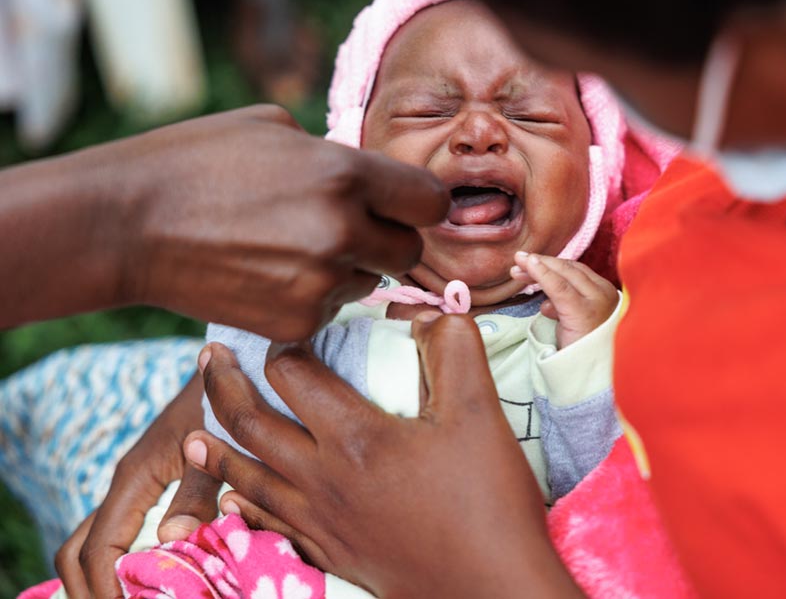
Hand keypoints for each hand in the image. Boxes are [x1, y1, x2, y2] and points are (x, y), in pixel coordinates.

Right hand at [54, 368, 220, 598]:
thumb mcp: (216, 444)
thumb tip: (174, 536)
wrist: (232, 370)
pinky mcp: (153, 488)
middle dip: (90, 591)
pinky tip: (154, 579)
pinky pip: (121, 534)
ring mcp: (136, 488)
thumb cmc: (226, 404)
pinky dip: (123, 564)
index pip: (98, 549)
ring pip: (96, 542)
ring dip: (104, 578)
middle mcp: (126, 486)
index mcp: (133, 479)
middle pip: (79, 551)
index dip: (106, 589)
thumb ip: (198, 490)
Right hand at [121, 105, 450, 340]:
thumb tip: (373, 180)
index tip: (406, 206)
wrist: (125, 225)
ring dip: (346, 269)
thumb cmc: (194, 162)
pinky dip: (311, 296)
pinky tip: (268, 274)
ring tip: (290, 247)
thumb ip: (337, 155)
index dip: (421, 204)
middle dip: (388, 240)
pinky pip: (330, 311)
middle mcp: (342, 231)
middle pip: (409, 252)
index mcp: (345, 174)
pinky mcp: (295, 322)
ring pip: (369, 283)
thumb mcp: (274, 129)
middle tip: (349, 229)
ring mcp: (319, 282)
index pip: (432, 201)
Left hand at [183, 318, 584, 597]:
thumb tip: (424, 314)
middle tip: (208, 360)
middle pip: (252, 425)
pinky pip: (268, 526)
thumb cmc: (488, 498)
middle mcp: (322, 478)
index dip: (282, 345)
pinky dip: (242, 507)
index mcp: (353, 436)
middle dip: (223, 388)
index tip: (280, 328)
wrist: (494, 589)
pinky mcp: (332, 553)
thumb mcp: (480, 410)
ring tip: (190, 433)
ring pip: (248, 480)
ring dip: (216, 451)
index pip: (293, 376)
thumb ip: (453, 347)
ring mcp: (321, 521)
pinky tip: (231, 503)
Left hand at [511, 251, 618, 347]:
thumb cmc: (581, 349)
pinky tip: (529, 266)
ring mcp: (596, 301)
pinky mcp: (584, 312)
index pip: (575, 271)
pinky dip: (542, 274)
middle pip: (569, 269)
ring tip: (517, 269)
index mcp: (604, 292)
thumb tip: (546, 302)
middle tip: (518, 262)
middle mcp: (604, 293)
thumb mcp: (572, 321)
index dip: (550, 265)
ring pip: (563, 274)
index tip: (528, 263)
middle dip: (541, 263)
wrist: (588, 375)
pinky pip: (559, 287)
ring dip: (538, 268)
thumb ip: (563, 304)